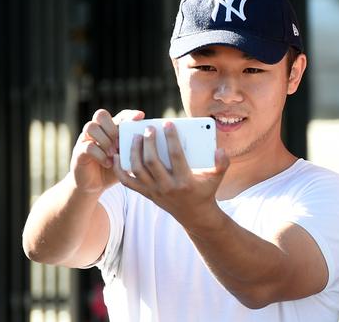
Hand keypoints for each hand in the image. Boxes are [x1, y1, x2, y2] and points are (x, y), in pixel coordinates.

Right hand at [70, 109, 144, 194]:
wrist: (96, 184)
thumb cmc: (115, 169)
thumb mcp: (127, 158)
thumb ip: (136, 149)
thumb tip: (152, 142)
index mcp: (111, 129)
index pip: (120, 115)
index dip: (130, 114)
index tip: (141, 117)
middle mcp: (97, 131)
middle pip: (100, 114)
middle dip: (112, 127)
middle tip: (120, 143)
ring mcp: (86, 139)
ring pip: (91, 126)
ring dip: (105, 140)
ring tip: (114, 153)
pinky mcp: (79, 151)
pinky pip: (88, 146)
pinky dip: (100, 155)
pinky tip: (108, 163)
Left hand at [113, 121, 229, 227]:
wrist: (194, 215)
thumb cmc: (205, 191)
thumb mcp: (216, 178)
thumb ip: (222, 163)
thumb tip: (219, 150)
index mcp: (185, 182)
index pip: (176, 156)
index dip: (172, 138)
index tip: (168, 123)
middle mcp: (167, 187)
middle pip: (152, 162)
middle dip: (149, 142)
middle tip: (148, 128)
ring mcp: (154, 192)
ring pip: (138, 169)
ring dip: (134, 151)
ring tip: (135, 137)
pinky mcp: (146, 194)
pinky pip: (127, 182)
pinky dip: (119, 169)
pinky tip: (116, 156)